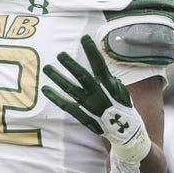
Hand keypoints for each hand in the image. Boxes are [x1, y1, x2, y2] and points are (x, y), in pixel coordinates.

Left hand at [41, 35, 149, 162]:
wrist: (127, 134)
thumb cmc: (123, 108)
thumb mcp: (121, 91)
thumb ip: (109, 80)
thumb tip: (101, 68)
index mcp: (111, 87)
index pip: (100, 65)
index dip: (92, 52)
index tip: (84, 38)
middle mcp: (100, 96)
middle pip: (83, 77)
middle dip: (71, 65)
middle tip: (60, 54)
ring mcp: (91, 107)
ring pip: (72, 90)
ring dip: (59, 79)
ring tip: (47, 68)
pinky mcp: (84, 118)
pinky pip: (67, 106)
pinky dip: (56, 98)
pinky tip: (46, 89)